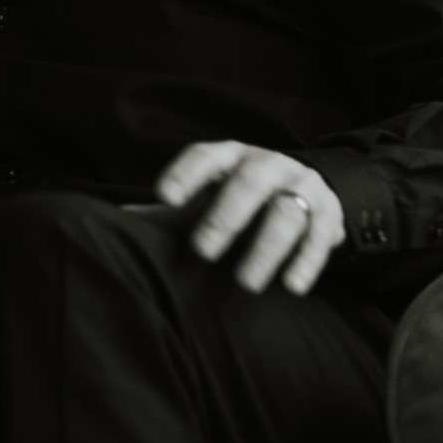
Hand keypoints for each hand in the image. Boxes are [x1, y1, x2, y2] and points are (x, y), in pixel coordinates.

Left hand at [156, 141, 345, 295]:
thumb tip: (115, 222)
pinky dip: (306, 262)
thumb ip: (167, 213)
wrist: (302, 191)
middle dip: (226, 215)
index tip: (164, 196)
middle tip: (202, 250)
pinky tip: (291, 286)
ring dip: (266, 249)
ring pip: (287, 212)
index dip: (185, 174)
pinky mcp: (328, 213)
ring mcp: (300, 186)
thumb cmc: (236, 197)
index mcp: (229, 157)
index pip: (205, 157)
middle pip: (249, 182)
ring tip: (246, 283)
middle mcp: (266, 165)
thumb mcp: (204, 198)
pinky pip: (319, 236)